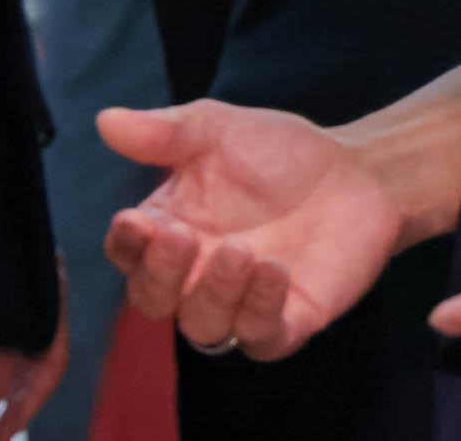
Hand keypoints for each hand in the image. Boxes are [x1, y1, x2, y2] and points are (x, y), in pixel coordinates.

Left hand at [0, 260, 70, 437]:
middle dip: (5, 412)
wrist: (7, 228)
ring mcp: (14, 331)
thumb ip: (31, 305)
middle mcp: (34, 334)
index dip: (26, 406)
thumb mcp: (33, 283)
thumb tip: (15, 324)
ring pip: (2, 372)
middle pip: (22, 381)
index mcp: (52, 326)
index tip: (6, 431)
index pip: (44, 375)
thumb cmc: (22, 257)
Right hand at [100, 100, 403, 360]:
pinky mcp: (288, 321)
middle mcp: (198, 273)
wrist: (355, 171)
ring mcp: (242, 302)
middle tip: (183, 238)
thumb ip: (164, 131)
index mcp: (170, 226)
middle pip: (154, 301)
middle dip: (161, 277)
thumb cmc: (276, 150)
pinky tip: (275, 271)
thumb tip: (106, 121)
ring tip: (240, 251)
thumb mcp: (216, 128)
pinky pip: (260, 339)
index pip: (129, 253)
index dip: (127, 245)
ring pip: (202, 328)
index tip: (136, 221)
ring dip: (213, 294)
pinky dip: (260, 311)